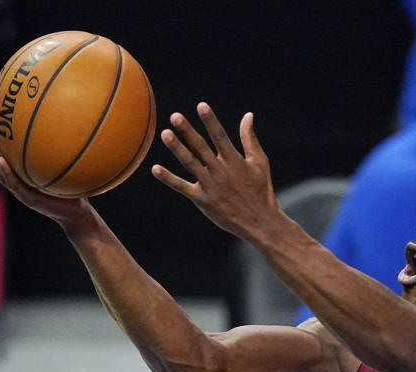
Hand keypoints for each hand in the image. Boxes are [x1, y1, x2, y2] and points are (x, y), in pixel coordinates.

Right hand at [0, 112, 91, 225]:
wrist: (77, 215)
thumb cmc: (73, 189)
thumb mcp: (68, 166)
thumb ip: (65, 149)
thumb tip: (73, 120)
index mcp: (22, 172)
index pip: (5, 150)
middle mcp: (17, 179)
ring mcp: (20, 190)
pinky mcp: (27, 199)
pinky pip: (13, 184)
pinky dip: (6, 171)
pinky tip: (0, 159)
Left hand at [151, 103, 279, 238]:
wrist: (259, 222)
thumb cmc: (261, 190)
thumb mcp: (260, 162)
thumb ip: (250, 139)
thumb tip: (248, 115)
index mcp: (235, 161)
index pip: (220, 136)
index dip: (210, 121)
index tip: (201, 106)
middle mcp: (220, 171)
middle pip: (201, 147)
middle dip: (188, 131)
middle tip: (175, 117)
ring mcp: (210, 185)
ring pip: (190, 163)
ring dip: (177, 148)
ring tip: (165, 134)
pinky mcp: (202, 199)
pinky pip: (182, 187)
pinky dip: (168, 178)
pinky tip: (155, 169)